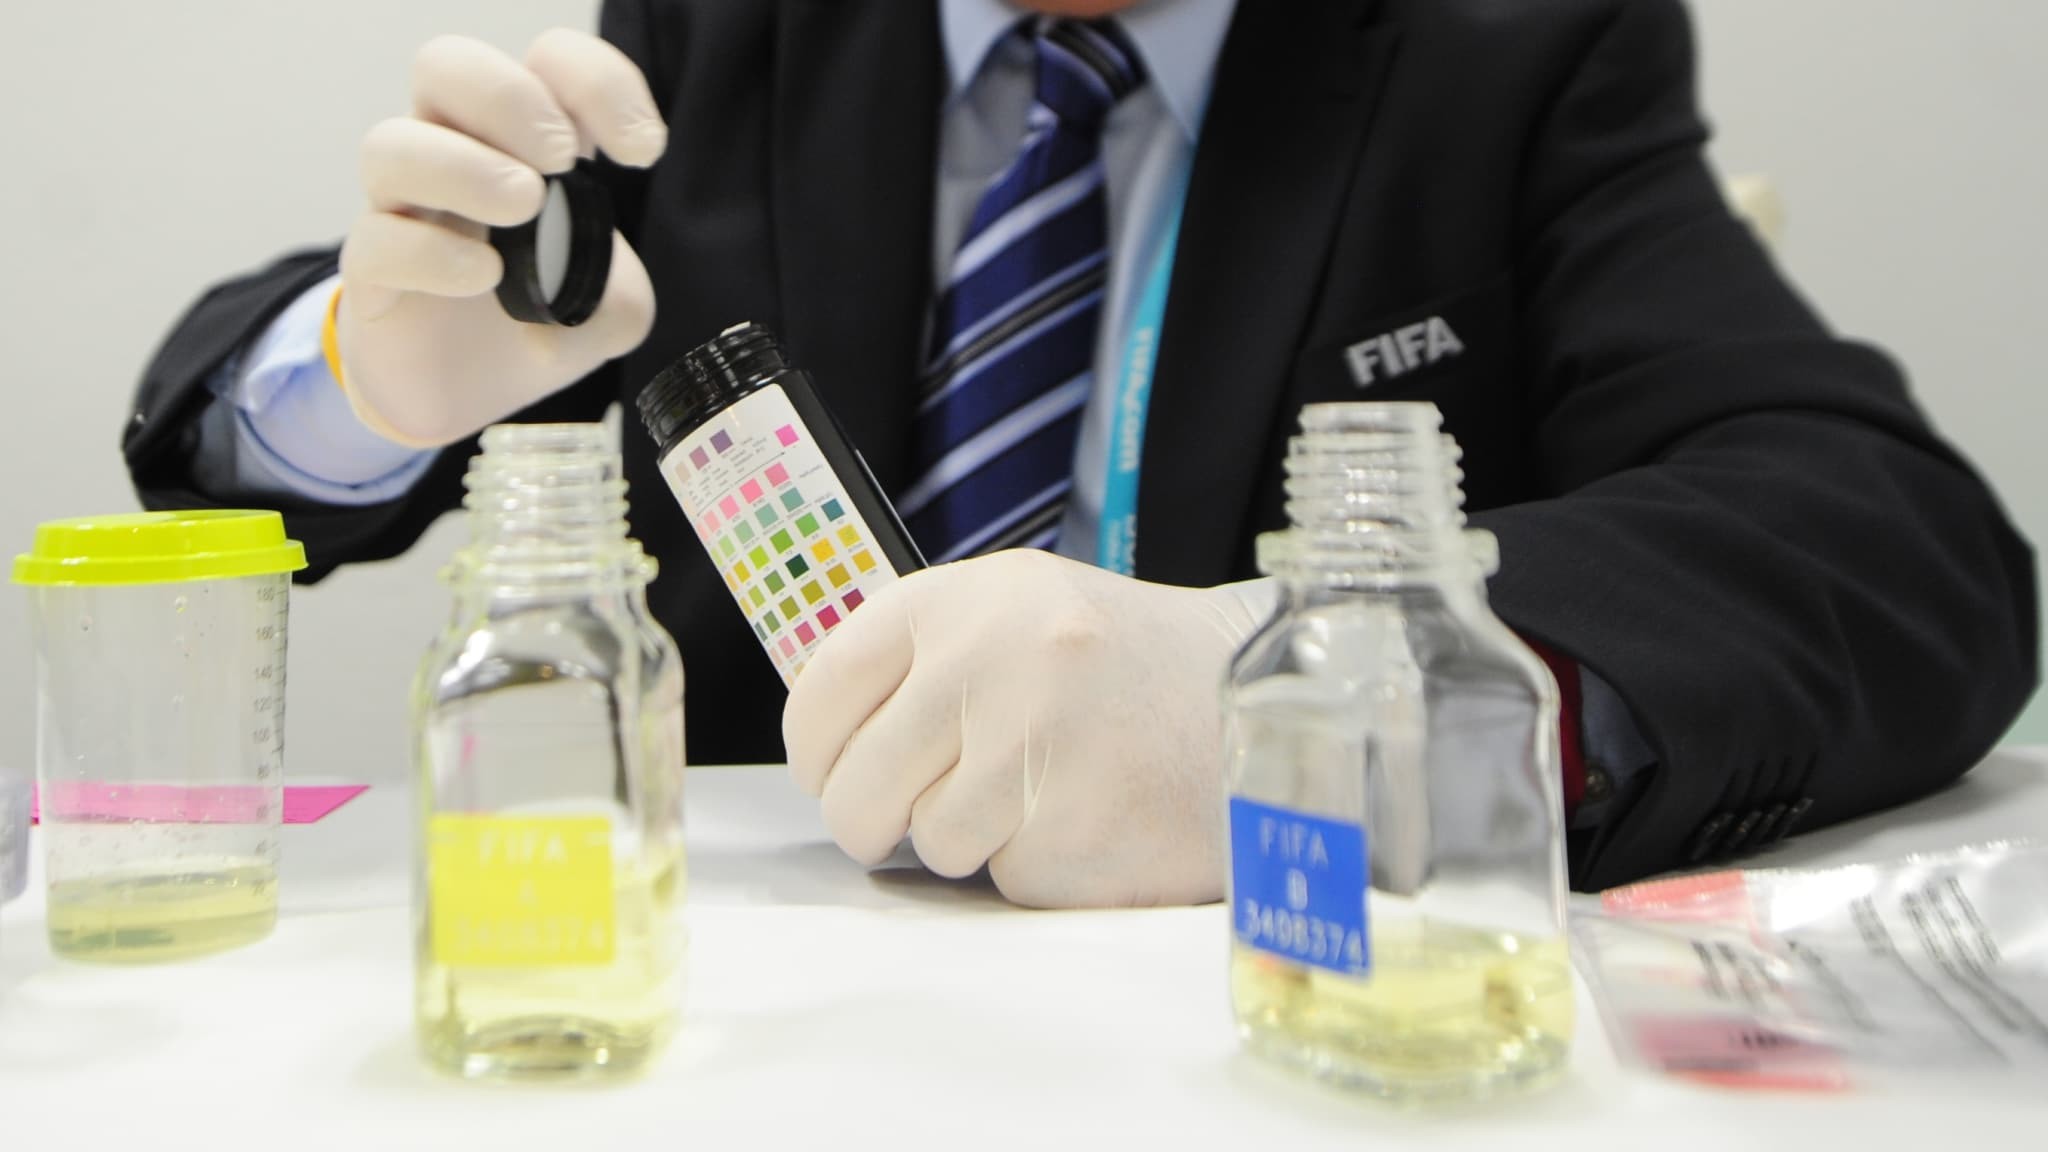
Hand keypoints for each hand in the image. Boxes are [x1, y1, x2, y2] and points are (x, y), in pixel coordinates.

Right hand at [337, 30, 666, 447]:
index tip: (641, 150)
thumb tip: (596, 288)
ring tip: (522, 204)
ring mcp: (404, 210)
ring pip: (391, 144)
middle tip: (560, 157)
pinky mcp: (372, 274)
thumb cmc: (535, 321)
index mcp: (524, 141)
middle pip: (446, 66)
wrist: (472, 393)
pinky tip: (485, 276)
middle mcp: (454, 154)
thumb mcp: (612, 311)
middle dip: (510, 96)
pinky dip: (433, 252)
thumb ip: (621, 292)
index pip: (547, 62)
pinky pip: (377, 241)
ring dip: (464, 165)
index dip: (597, 83)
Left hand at [783, 551, 1273, 908]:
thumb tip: (825, 735)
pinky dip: (1036, 865)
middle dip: (872, 820)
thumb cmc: (1126, 667)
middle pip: (857, 785)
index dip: (816, 748)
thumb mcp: (1020, 614)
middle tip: (912, 818)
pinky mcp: (1076, 827)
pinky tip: (1087, 819)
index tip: (830, 770)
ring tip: (1043, 794)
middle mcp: (992, 661)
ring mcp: (1036, 746)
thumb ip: (925, 657)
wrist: (1260, 697)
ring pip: (929, 842)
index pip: (825, 687)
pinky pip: (1004, 877)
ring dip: (971, 840)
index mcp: (965, 599)